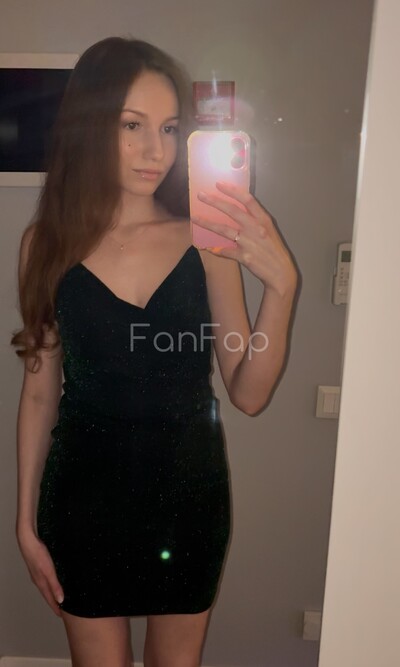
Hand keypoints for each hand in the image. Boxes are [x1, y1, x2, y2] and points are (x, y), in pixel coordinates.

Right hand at [17, 528, 63, 616]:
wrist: (28, 540)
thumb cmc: (38, 555)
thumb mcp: (49, 571)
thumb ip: (55, 585)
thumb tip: (60, 600)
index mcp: (41, 582)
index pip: (49, 599)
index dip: (55, 607)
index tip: (61, 615)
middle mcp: (38, 579)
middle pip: (47, 594)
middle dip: (54, 602)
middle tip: (61, 609)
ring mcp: (37, 573)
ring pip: (46, 586)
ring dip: (52, 592)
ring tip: (59, 597)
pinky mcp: (39, 565)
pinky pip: (46, 578)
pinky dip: (51, 583)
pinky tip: (54, 580)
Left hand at [194, 181, 297, 296]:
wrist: (281, 273)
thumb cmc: (273, 250)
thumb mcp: (269, 231)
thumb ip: (254, 220)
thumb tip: (235, 211)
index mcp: (264, 220)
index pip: (247, 200)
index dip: (232, 190)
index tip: (219, 184)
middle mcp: (256, 229)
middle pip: (233, 211)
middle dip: (215, 202)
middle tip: (201, 195)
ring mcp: (250, 243)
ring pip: (224, 230)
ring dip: (208, 224)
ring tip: (195, 218)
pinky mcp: (245, 257)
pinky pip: (226, 251)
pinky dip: (216, 250)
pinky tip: (207, 247)